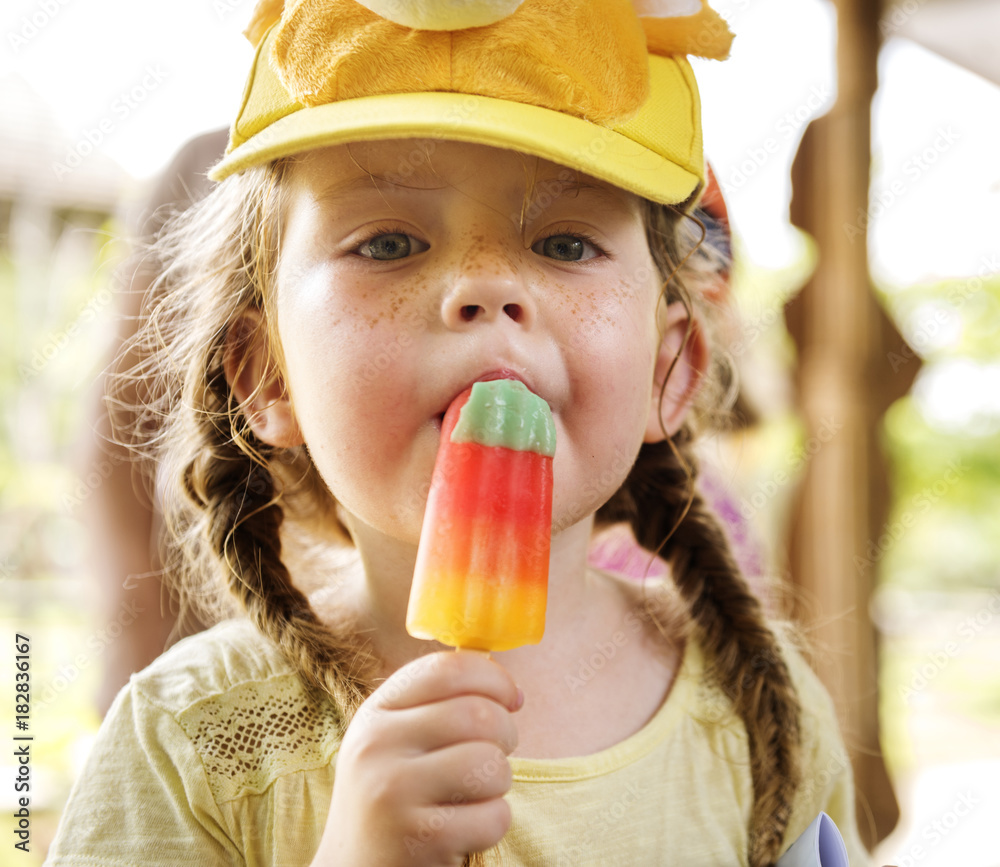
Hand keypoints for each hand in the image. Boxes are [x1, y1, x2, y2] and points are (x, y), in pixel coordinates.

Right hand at [311, 651, 522, 865]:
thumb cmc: (391, 798)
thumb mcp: (395, 741)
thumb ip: (438, 706)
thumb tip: (511, 691)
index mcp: (376, 713)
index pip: (448, 670)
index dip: (495, 678)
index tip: (512, 699)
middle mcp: (377, 746)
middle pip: (477, 713)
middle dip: (507, 732)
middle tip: (499, 752)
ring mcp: (394, 792)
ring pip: (490, 763)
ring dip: (499, 782)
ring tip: (476, 793)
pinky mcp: (420, 839)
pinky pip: (494, 816)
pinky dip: (494, 823)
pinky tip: (466, 829)